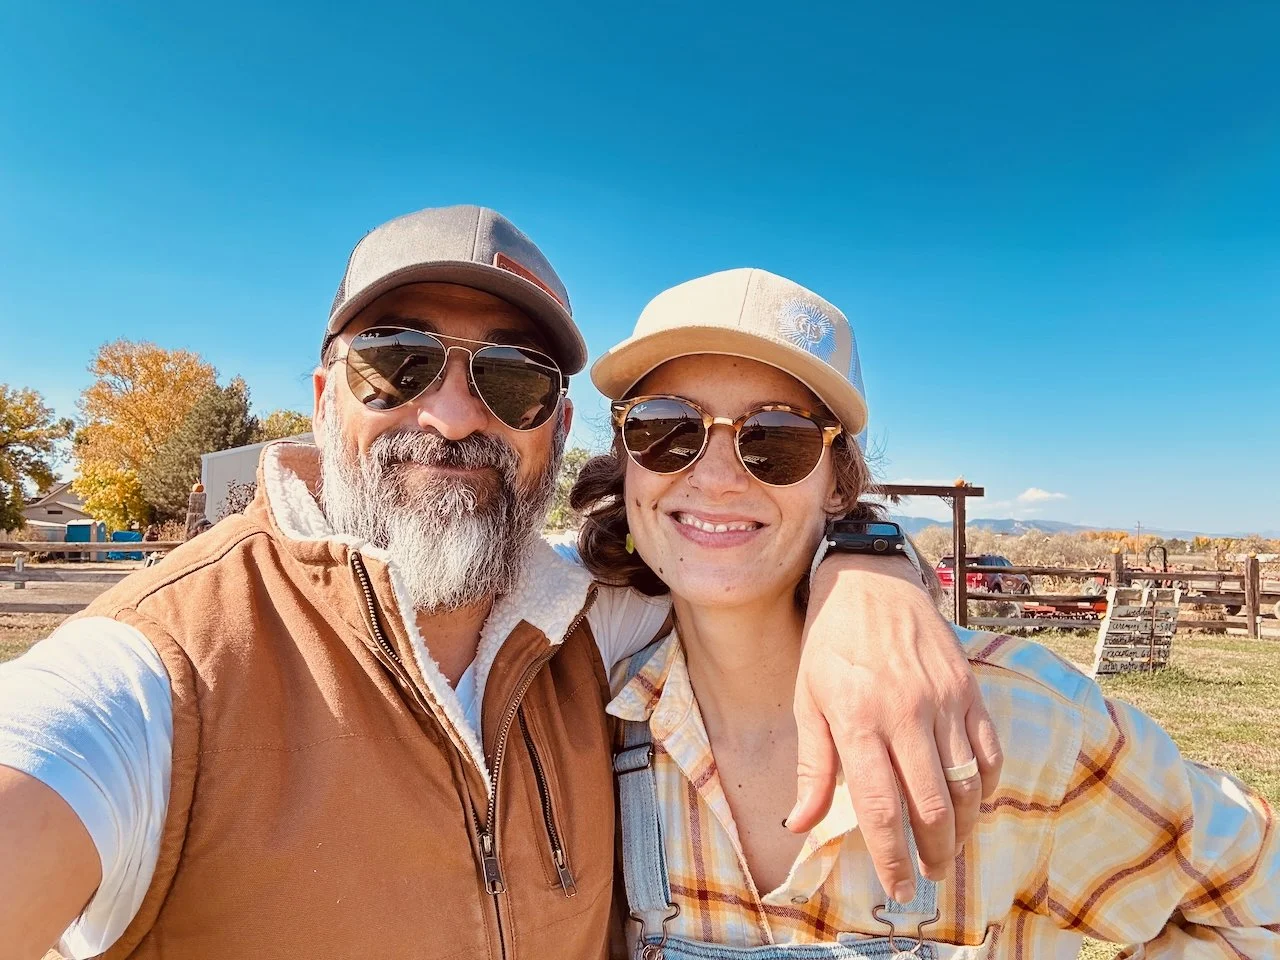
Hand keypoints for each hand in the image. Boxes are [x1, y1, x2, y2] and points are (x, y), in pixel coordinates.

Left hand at [789, 554, 1001, 903]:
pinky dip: (984, 786)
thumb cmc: (830, 645)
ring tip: (950, 849)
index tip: (898, 887)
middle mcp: (905, 713)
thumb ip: (812, 768)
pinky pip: (988, 752)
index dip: (893, 856)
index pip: (881, 807)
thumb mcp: (806, 701)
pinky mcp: (968, 689)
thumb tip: (800, 824)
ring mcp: (942, 701)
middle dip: (935, 853)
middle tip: (929, 875)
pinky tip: (971, 803)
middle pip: (932, 805)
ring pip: (966, 785)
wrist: (869, 583)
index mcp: (858, 720)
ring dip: (963, 829)